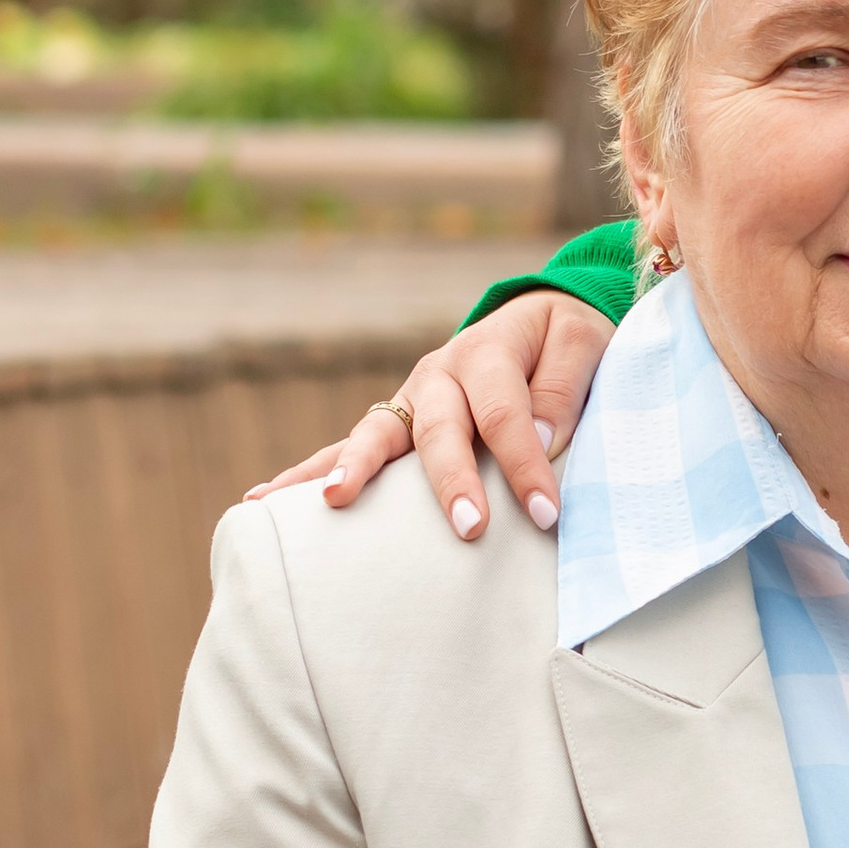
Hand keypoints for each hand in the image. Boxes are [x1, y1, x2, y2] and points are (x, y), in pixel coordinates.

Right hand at [242, 290, 616, 542]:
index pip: (504, 414)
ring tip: (333, 502)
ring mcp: (410, 398)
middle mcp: (440, 373)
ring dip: (353, 469)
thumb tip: (540, 437)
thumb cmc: (567, 341)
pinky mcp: (396, 421)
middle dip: (451, 480)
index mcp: (488, 351)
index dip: (524, 464)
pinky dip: (310, 472)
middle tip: (470, 527)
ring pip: (375, 434)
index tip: (547, 513)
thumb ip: (562, 386)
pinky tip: (264, 500)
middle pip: (439, 428)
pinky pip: (350, 447)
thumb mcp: (584, 344)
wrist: (542, 320)